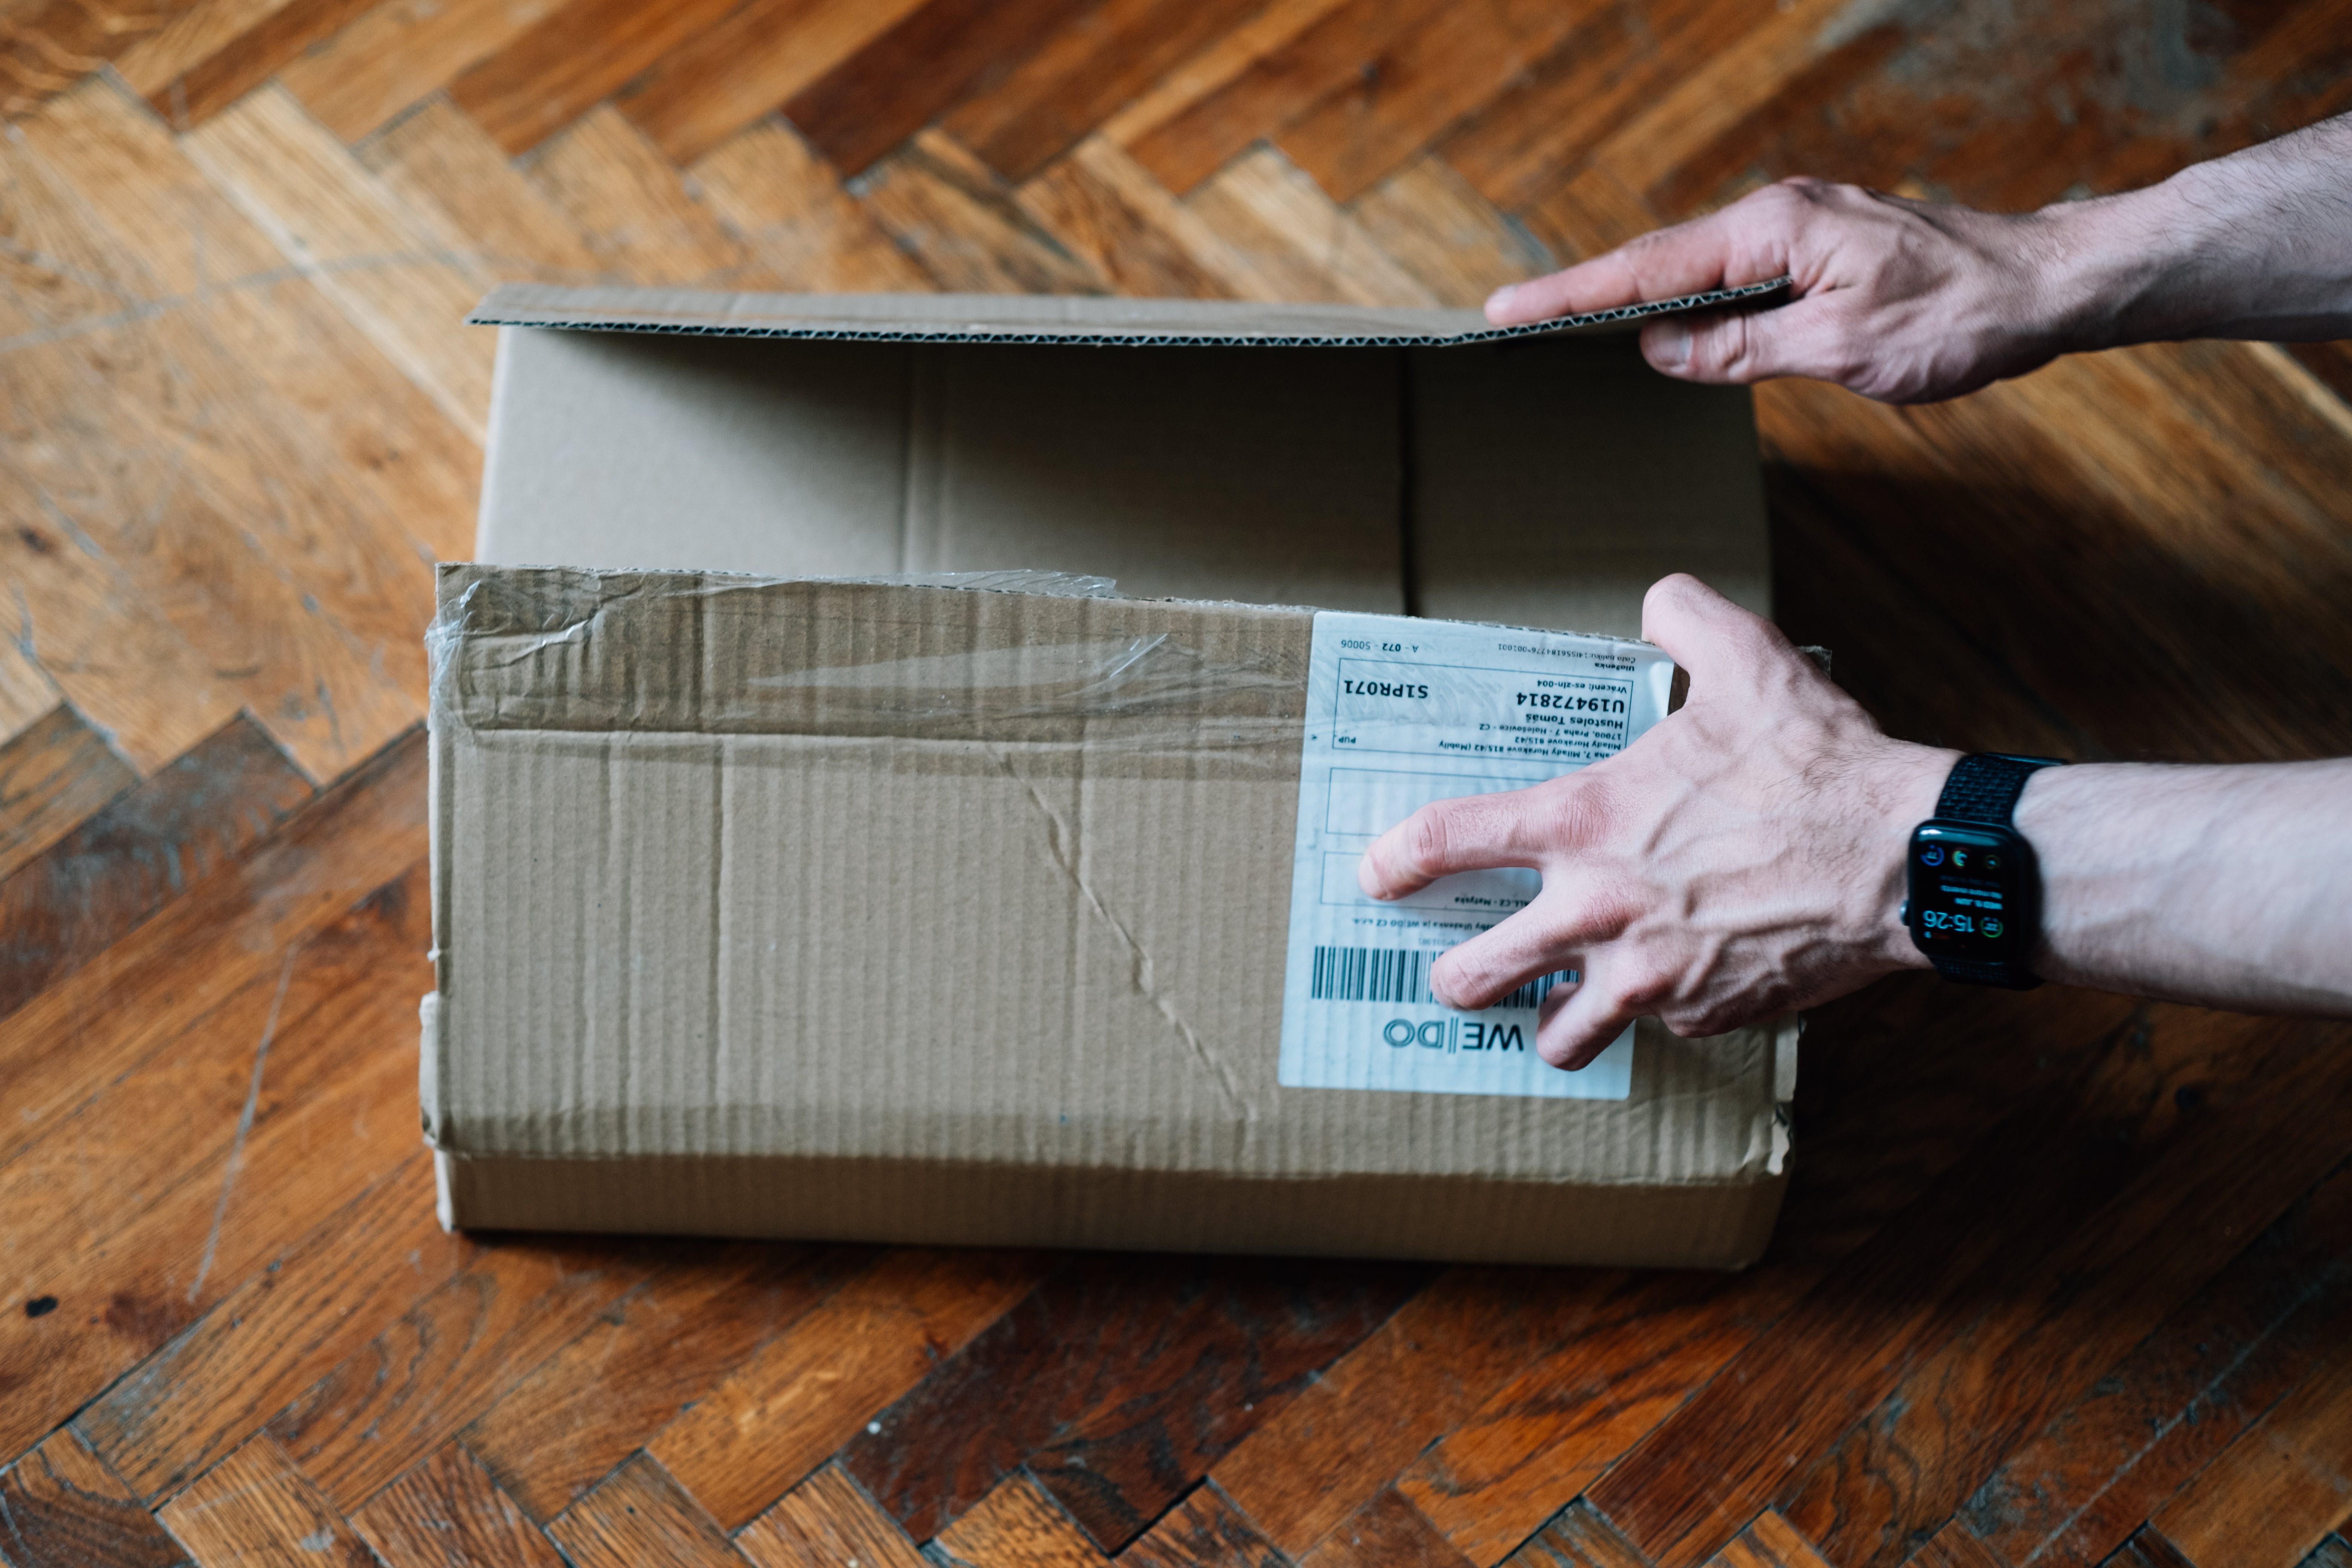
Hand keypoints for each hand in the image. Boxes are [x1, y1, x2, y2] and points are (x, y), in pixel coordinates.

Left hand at [1358, 575, 1953, 1068]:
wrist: (1903, 858)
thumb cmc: (1819, 765)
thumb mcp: (1747, 663)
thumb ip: (1685, 621)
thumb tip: (1659, 600)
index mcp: (1584, 825)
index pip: (1445, 842)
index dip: (1394, 861)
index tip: (1377, 875)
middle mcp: (1597, 914)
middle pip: (1471, 976)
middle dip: (1453, 977)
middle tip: (1458, 971)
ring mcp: (1648, 980)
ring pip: (1557, 1036)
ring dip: (1549, 1023)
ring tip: (1554, 1008)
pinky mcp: (1703, 1019)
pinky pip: (1657, 1030)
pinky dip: (1659, 1013)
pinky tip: (1679, 985)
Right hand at [1485, 178, 2076, 403]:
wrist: (2042, 287)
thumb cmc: (1959, 314)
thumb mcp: (1842, 348)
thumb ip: (1744, 347)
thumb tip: (1661, 348)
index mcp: (1774, 230)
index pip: (1649, 269)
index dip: (1571, 294)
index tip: (1507, 310)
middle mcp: (1778, 217)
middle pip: (1658, 261)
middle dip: (1580, 292)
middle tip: (1509, 320)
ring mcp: (1798, 231)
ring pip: (1694, 270)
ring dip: (1631, 297)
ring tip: (1564, 326)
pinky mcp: (1816, 251)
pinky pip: (1731, 277)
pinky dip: (1687, 301)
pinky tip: (1664, 324)